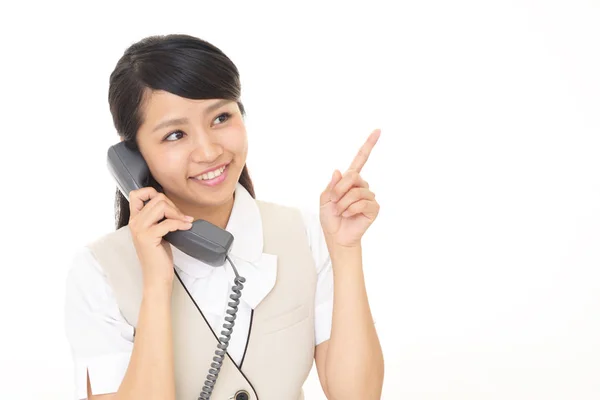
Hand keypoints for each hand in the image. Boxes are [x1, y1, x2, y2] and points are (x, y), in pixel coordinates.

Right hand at [128, 187, 193, 290]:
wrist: (156, 276)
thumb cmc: (158, 254)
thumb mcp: (155, 232)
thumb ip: (157, 217)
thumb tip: (170, 203)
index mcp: (135, 219)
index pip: (136, 194)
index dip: (152, 192)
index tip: (166, 203)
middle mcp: (134, 222)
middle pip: (156, 198)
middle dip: (173, 205)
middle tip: (181, 217)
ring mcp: (140, 229)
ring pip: (162, 206)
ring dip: (177, 213)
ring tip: (185, 222)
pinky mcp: (148, 237)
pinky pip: (168, 222)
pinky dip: (181, 223)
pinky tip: (187, 227)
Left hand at [320, 129, 380, 248]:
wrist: (337, 237)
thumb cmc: (330, 218)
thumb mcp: (324, 199)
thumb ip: (331, 185)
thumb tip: (339, 171)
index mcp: (349, 180)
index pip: (361, 159)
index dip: (369, 144)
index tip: (378, 130)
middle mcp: (361, 185)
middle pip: (353, 175)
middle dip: (339, 189)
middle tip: (334, 201)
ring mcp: (369, 196)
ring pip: (355, 192)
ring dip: (343, 203)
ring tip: (341, 212)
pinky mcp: (374, 208)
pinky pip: (362, 203)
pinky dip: (351, 210)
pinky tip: (349, 215)